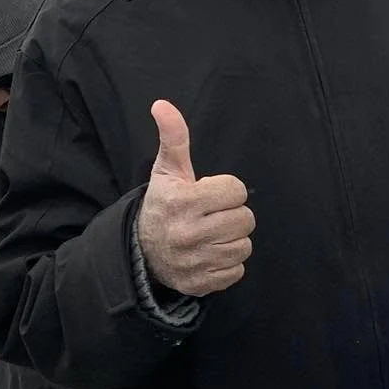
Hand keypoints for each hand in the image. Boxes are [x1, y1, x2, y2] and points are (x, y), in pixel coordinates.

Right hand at [136, 101, 252, 297]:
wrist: (143, 252)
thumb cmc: (163, 205)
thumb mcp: (167, 171)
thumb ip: (173, 138)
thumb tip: (162, 104)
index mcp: (184, 202)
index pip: (236, 191)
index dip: (226, 191)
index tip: (208, 195)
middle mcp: (190, 234)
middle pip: (245, 219)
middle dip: (232, 214)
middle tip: (212, 215)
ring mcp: (196, 261)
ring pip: (244, 246)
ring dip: (232, 239)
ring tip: (211, 234)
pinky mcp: (203, 283)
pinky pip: (237, 271)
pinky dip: (228, 263)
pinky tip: (210, 254)